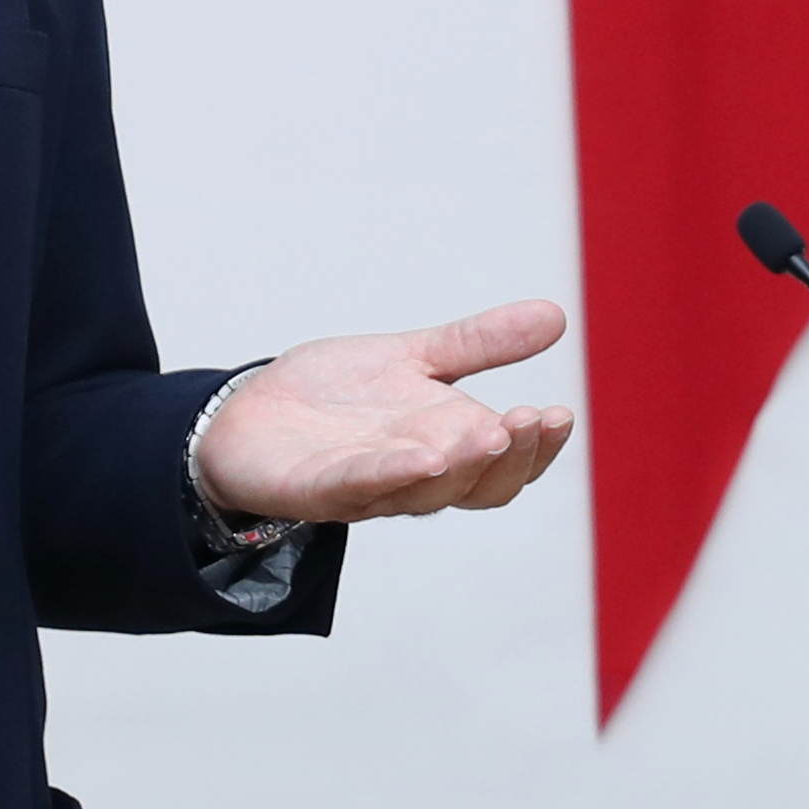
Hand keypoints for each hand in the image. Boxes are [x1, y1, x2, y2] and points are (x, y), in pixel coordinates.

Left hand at [192, 300, 575, 525]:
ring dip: (458, 468)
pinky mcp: (314, 490)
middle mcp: (414, 476)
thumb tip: (557, 316)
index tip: (558, 413)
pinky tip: (421, 456)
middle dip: (509, 457)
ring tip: (488, 436)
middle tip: (528, 422)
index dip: (537, 447)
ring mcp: (366, 487)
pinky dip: (390, 474)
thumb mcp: (415, 357)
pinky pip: (357, 487)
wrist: (250, 412)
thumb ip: (479, 344)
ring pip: (424, 493)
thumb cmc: (335, 395)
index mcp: (446, 446)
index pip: (507, 463)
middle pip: (477, 486)